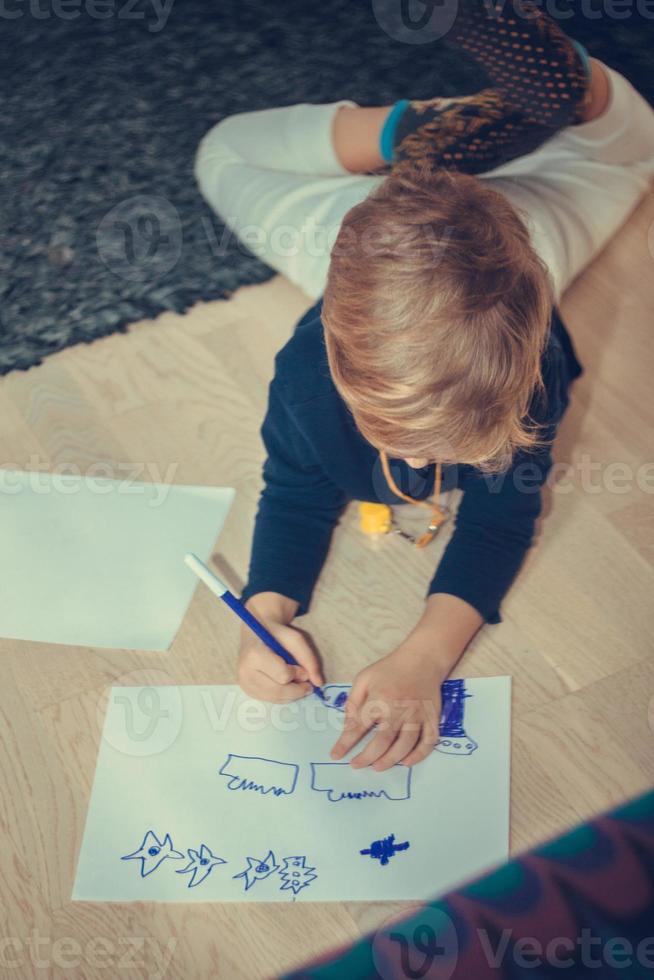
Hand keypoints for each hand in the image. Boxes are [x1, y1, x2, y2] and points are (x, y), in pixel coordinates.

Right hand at [237, 594, 323, 702]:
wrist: (256, 633)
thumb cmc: (276, 634)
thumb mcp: (296, 639)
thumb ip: (309, 660)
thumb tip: (319, 683)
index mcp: (255, 654)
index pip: (283, 676)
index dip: (298, 673)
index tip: (301, 667)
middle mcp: (245, 671)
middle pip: (278, 691)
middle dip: (297, 689)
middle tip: (306, 682)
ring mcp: (244, 683)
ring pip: (275, 699)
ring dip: (291, 694)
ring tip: (296, 681)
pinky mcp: (246, 690)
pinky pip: (270, 700)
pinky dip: (283, 696)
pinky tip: (285, 684)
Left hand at [330, 642, 446, 770]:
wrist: (422, 659)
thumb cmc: (390, 669)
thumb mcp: (365, 677)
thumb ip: (354, 700)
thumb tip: (347, 723)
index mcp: (379, 698)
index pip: (359, 725)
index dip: (345, 742)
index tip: (335, 755)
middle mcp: (399, 709)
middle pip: (383, 740)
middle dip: (367, 757)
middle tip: (356, 765)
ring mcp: (417, 715)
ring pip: (405, 745)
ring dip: (390, 760)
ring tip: (377, 767)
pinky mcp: (431, 718)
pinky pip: (428, 741)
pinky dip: (418, 755)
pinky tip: (406, 762)